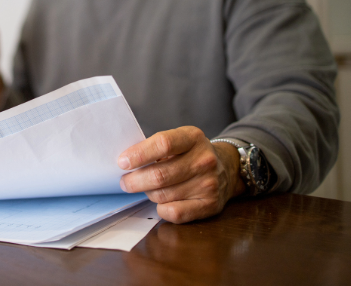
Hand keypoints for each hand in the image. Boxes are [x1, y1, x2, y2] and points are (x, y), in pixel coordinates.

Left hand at [117, 126, 245, 223]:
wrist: (227, 169)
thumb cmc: (191, 154)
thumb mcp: (179, 140)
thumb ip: (156, 148)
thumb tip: (126, 163)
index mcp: (193, 138)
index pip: (163, 144)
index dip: (139, 154)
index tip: (122, 162)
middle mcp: (204, 160)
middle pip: (160, 174)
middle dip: (135, 181)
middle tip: (125, 182)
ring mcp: (209, 183)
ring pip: (164, 195)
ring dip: (148, 193)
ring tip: (146, 188)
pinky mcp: (210, 205)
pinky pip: (175, 213)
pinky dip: (161, 209)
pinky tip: (161, 202)